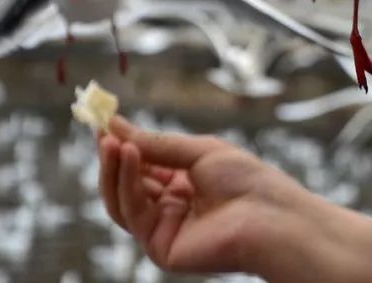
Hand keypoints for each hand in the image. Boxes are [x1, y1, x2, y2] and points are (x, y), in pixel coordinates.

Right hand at [98, 116, 371, 282]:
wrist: (270, 214)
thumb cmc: (246, 180)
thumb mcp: (197, 150)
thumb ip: (155, 144)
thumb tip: (114, 125)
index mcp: (183, 185)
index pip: (141, 167)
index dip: (122, 147)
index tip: (103, 124)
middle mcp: (171, 208)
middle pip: (125, 185)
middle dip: (113, 158)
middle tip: (101, 133)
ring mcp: (164, 229)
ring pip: (121, 202)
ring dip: (114, 170)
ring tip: (113, 143)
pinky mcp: (160, 247)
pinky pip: (133, 213)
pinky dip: (127, 184)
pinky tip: (130, 157)